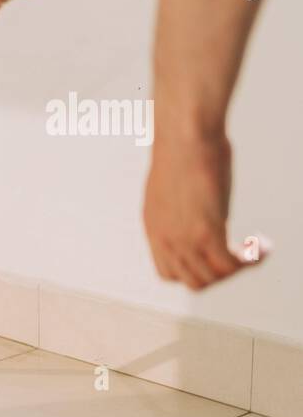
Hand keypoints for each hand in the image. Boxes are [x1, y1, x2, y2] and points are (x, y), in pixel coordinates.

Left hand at [142, 133, 259, 289]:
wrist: (183, 135)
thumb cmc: (183, 150)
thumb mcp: (176, 188)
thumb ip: (186, 208)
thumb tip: (206, 209)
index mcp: (154, 230)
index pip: (169, 273)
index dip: (195, 270)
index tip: (215, 255)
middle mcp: (165, 239)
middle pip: (194, 281)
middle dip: (221, 274)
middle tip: (241, 254)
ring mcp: (183, 238)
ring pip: (213, 277)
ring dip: (239, 268)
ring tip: (255, 250)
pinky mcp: (205, 231)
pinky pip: (230, 263)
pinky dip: (251, 260)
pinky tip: (262, 246)